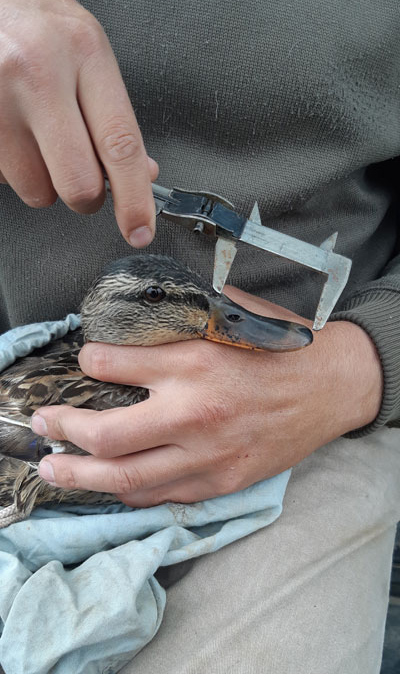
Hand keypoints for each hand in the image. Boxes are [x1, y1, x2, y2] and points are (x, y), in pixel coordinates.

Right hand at [0, 0, 157, 246]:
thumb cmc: (37, 26)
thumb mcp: (88, 53)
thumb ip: (114, 117)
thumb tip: (140, 176)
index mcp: (83, 53)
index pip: (120, 146)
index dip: (134, 200)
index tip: (140, 230)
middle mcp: (36, 73)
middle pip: (78, 184)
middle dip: (86, 195)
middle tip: (82, 173)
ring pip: (37, 190)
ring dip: (43, 179)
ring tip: (35, 135)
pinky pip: (3, 179)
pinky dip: (13, 168)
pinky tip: (12, 131)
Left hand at [33, 287, 382, 505]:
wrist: (331, 388)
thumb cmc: (283, 350)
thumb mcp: (235, 319)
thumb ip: (188, 317)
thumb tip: (149, 313)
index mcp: (196, 362)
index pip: (116, 364)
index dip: (89, 362)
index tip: (83, 361)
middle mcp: (194, 412)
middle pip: (108, 435)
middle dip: (65, 429)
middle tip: (44, 425)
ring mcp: (207, 453)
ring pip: (126, 477)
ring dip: (82, 475)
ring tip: (55, 469)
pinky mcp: (221, 480)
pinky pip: (162, 494)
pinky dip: (128, 490)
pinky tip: (109, 484)